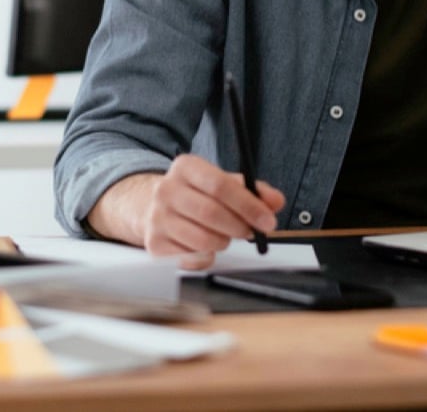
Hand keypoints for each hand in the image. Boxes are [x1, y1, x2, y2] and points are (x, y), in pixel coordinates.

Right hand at [92, 154, 284, 269]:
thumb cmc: (193, 195)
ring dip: (223, 242)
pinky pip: (192, 258)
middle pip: (212, 213)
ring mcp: (157, 218)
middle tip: (251, 232)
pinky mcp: (154, 244)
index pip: (220, 185)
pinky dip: (207, 257)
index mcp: (185, 167)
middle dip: (239, 227)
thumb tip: (275, 201)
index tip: (268, 220)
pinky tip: (205, 246)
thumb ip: (251, 190)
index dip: (248, 205)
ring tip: (224, 236)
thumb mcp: (220, 183)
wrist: (151, 207)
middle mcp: (166, 190)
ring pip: (203, 240)